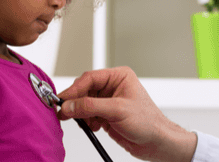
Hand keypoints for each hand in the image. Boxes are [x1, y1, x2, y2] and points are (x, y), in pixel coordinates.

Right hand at [56, 66, 197, 161]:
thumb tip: (69, 105)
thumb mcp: (117, 110)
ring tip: (86, 122)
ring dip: (81, 114)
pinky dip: (87, 122)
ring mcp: (109, 101)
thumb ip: (90, 106)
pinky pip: (87, 115)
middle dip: (76, 103)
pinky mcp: (106, 115)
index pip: (89, 78)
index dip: (74, 89)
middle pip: (84, 90)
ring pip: (84, 104)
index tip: (62, 100)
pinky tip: (95, 127)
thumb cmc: (148, 122)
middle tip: (65, 113)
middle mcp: (113, 87)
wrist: (156, 142)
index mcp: (119, 77)